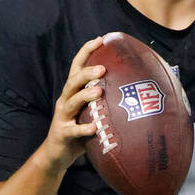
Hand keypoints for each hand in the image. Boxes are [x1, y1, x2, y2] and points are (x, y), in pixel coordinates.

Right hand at [41, 37, 104, 175]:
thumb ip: (107, 100)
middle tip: (103, 68)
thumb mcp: (92, 112)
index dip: (86, 52)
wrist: (56, 154)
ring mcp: (62, 117)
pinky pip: (72, 130)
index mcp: (73, 92)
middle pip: (73, 81)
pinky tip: (94, 127)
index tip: (100, 39)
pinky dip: (83, 128)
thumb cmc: (80, 130)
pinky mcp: (62, 133)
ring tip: (99, 91)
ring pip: (72, 102)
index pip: (77, 67)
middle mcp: (65, 101)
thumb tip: (138, 90)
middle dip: (87, 72)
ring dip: (85, 95)